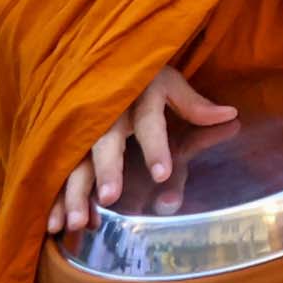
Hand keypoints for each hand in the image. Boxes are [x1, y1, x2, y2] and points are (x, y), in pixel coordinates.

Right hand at [53, 66, 238, 232]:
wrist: (96, 57)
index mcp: (135, 96)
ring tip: (74, 223)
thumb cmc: (140, 76)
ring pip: (74, 161)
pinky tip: (52, 225)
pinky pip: (56, 171)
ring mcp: (80, 128)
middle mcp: (105, 113)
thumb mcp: (168, 80)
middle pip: (105, 143)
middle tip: (111, 198)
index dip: (156, 147)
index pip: (150, 121)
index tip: (163, 174)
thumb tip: (230, 114)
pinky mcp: (63, 142)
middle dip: (106, 171)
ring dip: (73, 193)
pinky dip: (53, 198)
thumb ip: (193, 103)